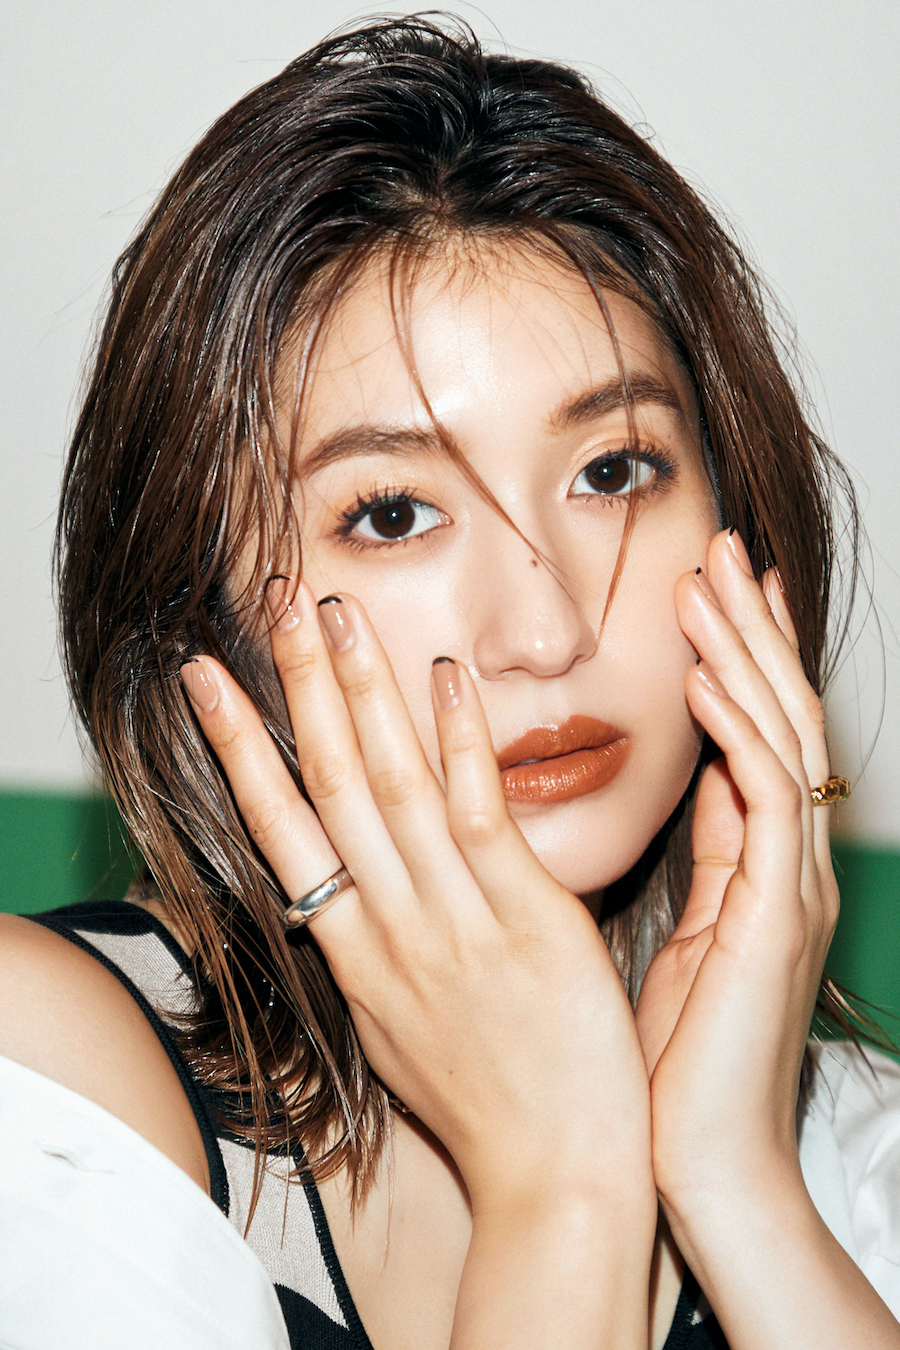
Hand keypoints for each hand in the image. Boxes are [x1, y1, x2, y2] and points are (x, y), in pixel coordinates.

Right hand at [181, 579, 651, 1209]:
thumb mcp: (402, 1027)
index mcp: (355, 953)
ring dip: (361, 694)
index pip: (282, 829)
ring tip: (335, 614)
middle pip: (328, 787)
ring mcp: (453, 922)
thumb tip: (355, 894)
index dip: (241, 747)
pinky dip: (459, 744)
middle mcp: (389, 928)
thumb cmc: (486, 1105)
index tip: (210, 681)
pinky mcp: (527, 922)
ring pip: (391, 788)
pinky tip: (444, 678)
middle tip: (274, 602)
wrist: (556, 1179)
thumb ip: (379, 948)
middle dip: (295, 688)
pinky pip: (480, 818)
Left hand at [635, 527, 837, 1204]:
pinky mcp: (774, 914)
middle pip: (779, 716)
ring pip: (780, 740)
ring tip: (709, 581)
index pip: (759, 735)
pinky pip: (763, 800)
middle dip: (751, 629)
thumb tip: (701, 781)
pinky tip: (702, 677)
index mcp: (762, 865)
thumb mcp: (692, 930)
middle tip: (721, 550)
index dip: (742, 658)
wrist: (692, 1159)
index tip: (714, 589)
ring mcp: (791, 886)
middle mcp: (788, 864)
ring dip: (744, 655)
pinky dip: (736, 731)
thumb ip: (708, 854)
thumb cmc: (674, 1057)